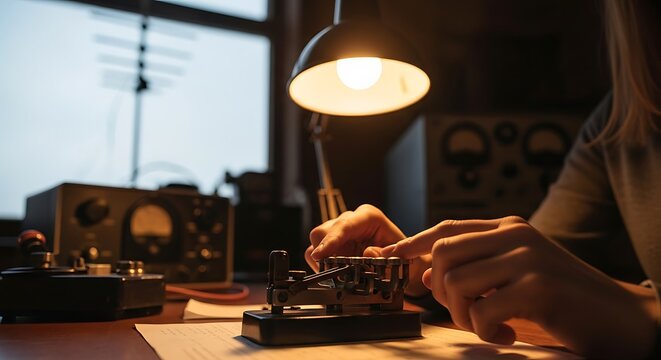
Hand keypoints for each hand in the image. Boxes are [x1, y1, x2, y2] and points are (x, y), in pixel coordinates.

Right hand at [305, 204, 428, 295]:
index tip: (320, 255)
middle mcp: (350, 220)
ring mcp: (339, 232)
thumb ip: (388, 256)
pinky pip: (316, 255)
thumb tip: (368, 253)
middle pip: (322, 232)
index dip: (330, 240)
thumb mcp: (403, 258)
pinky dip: (323, 267)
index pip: (344, 226)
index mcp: (368, 217)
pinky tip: (338, 273)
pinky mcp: (332, 245)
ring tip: (342, 274)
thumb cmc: (405, 258)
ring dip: (324, 262)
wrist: (405, 264)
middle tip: (335, 273)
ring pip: (316, 244)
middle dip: (324, 254)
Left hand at [381, 216, 658, 357]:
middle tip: (465, 312)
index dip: (412, 243)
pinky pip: (482, 311)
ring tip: (490, 327)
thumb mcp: (513, 277)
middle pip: (442, 252)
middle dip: (440, 289)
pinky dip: (486, 332)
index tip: (388, 257)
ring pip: (456, 281)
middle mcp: (515, 234)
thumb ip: (474, 269)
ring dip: (464, 315)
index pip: (446, 229)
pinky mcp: (537, 286)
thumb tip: (424, 272)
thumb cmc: (561, 300)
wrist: (621, 318)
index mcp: (508, 228)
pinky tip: (509, 336)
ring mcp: (526, 257)